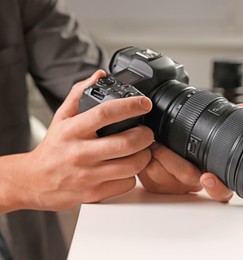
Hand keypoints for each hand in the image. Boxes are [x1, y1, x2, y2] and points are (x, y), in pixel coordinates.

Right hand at [0, 70, 153, 211]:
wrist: (33, 182)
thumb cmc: (52, 148)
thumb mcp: (61, 117)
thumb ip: (80, 94)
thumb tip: (99, 75)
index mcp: (72, 130)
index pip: (105, 113)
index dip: (130, 106)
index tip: (144, 103)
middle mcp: (80, 152)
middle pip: (126, 142)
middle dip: (146, 135)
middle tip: (147, 132)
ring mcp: (88, 175)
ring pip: (131, 165)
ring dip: (144, 156)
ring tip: (142, 150)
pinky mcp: (94, 193)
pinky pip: (126, 183)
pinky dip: (133, 175)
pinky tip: (127, 168)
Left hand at [137, 102, 242, 202]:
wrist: (165, 158)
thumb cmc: (191, 150)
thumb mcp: (211, 139)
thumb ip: (231, 124)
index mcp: (212, 178)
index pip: (222, 193)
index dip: (217, 187)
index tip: (207, 177)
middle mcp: (193, 186)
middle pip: (187, 178)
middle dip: (173, 158)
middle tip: (161, 145)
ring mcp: (173, 187)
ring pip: (164, 175)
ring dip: (158, 154)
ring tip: (155, 142)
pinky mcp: (154, 186)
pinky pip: (148, 174)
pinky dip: (146, 158)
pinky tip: (148, 150)